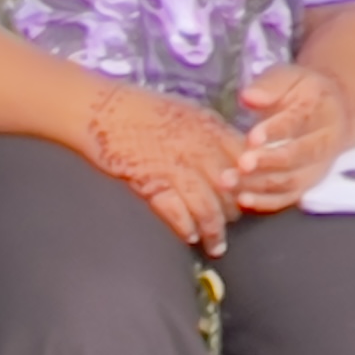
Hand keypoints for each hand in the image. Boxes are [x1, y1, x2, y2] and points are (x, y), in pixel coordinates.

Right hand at [74, 79, 244, 250]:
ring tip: (216, 246)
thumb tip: (232, 157)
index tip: (250, 197)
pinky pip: (177, 213)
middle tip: (233, 224)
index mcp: (211, 129)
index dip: (251, 184)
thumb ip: (212, 134)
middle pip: (231, 190)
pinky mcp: (151, 183)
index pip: (246, 163)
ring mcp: (175, 168)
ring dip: (214, 232)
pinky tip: (189, 236)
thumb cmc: (141, 108)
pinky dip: (185, 228)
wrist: (103, 110)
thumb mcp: (188, 111)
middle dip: (235, 212)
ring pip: (208, 208)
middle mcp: (199, 149)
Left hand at [234, 62, 351, 211]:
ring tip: (230, 182)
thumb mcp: (290, 78)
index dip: (276, 131)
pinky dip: (267, 201)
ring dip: (259, 184)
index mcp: (321, 108)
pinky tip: (243, 200)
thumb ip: (270, 85)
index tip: (252, 137)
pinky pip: (289, 196)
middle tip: (241, 164)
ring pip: (291, 180)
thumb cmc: (303, 93)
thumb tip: (248, 97)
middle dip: (267, 162)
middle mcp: (325, 141)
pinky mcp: (308, 184)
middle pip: (297, 155)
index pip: (299, 121)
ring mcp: (318, 166)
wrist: (334, 112)